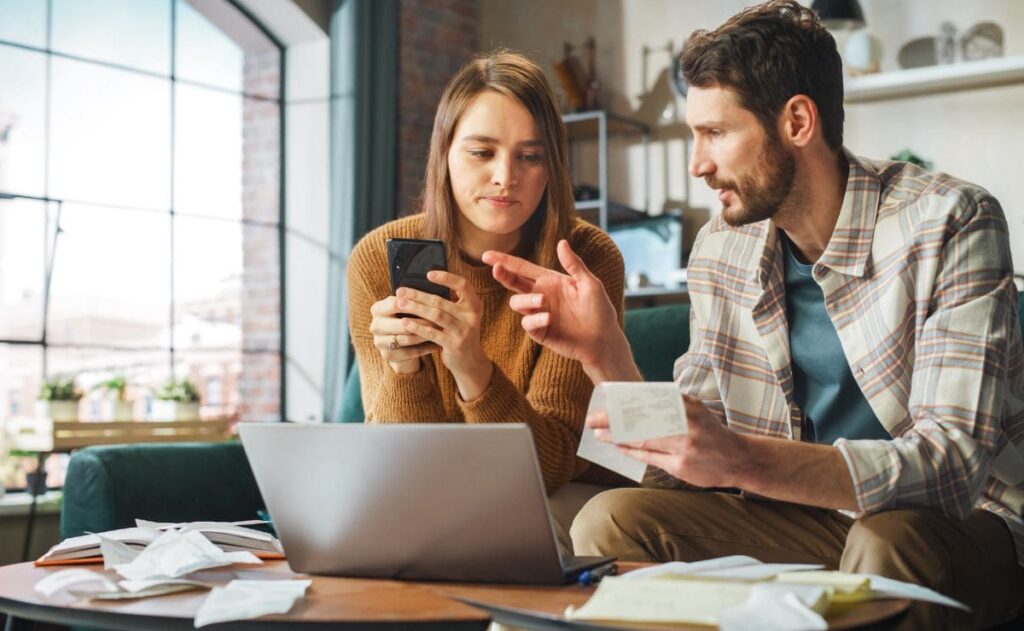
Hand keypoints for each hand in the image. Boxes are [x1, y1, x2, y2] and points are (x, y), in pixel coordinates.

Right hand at [368, 296, 438, 373]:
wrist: (398, 342)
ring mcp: (379, 342)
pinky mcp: (388, 355)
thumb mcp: (406, 307)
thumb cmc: (406, 317)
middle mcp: (375, 325)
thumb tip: (435, 292)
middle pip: (403, 324)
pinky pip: (410, 352)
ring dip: (427, 335)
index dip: (416, 304)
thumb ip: (413, 299)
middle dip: (425, 322)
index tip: (435, 303)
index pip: (396, 303)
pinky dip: (425, 348)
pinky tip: (438, 344)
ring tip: (441, 331)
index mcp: (377, 309)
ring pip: (408, 339)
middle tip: (442, 320)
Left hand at [396, 271, 493, 400]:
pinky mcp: (455, 345)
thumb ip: (451, 302)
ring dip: (415, 308)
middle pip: (441, 301)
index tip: (428, 274)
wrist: (470, 361)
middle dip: (418, 295)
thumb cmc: (459, 333)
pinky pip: (433, 333)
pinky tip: (405, 322)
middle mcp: (472, 316)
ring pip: (436, 315)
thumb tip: (425, 285)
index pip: (463, 285)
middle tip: (401, 290)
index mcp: (474, 305)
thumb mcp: (461, 316)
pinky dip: (418, 327)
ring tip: (400, 303)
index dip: (446, 277)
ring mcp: (464, 331)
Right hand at [482, 240, 635, 381]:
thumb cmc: (600, 310)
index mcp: (550, 281)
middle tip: (496, 270)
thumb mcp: (590, 284)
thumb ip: (574, 265)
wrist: (603, 340)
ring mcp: (538, 314)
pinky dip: (535, 319)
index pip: (523, 268)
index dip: (505, 261)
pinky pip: (527, 323)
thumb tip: (561, 242)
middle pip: (513, 283)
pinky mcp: (539, 332)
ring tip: (543, 301)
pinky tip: (548, 318)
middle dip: (503, 275)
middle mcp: (540, 295)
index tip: (487, 255)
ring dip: (526, 300)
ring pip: (517, 303)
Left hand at [588, 396, 744, 488]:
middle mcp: (687, 424)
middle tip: (593, 419)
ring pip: (644, 439)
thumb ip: (669, 404)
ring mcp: (684, 446)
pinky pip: (650, 457)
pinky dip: (631, 451)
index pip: (649, 401)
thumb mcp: (695, 410)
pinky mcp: (681, 466)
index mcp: (688, 406)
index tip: (606, 400)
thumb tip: (634, 398)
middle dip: (614, 420)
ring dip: (618, 437)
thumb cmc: (709, 431)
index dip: (625, 401)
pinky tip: (618, 448)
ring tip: (600, 434)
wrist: (738, 459)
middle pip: (643, 420)